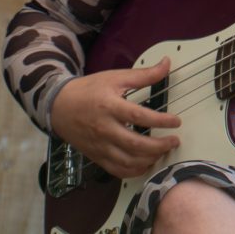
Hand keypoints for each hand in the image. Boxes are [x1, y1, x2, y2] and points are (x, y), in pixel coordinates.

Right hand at [50, 57, 180, 177]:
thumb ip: (144, 75)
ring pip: (127, 161)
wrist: (58, 106)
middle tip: (174, 141)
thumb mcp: (115, 78)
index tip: (176, 122)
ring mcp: (99, 145)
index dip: (160, 121)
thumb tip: (167, 63)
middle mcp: (104, 129)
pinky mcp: (96, 156)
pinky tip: (146, 163)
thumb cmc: (88, 90)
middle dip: (159, 146)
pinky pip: (117, 170)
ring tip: (163, 151)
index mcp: (110, 106)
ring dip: (150, 159)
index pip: (139, 116)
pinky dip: (134, 170)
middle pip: (135, 144)